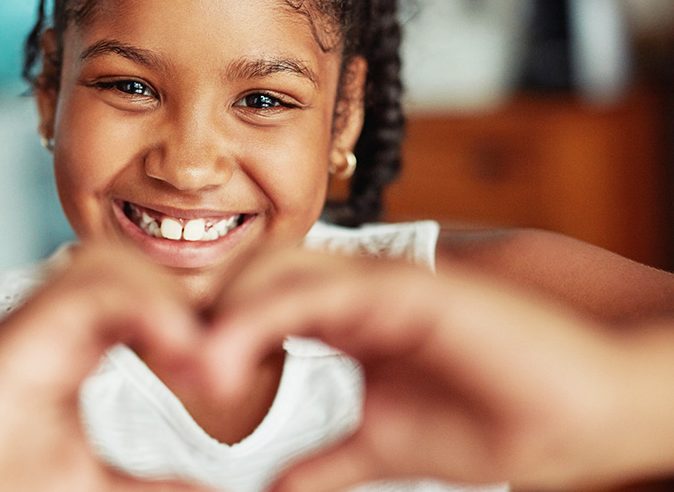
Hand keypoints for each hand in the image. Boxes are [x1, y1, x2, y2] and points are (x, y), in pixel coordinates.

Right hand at [0, 243, 212, 491]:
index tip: (233, 373)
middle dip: (188, 298)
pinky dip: (141, 306)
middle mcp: (53, 329)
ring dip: (167, 298)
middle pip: (134, 267)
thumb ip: (154, 486)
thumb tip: (219, 491)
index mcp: (76, 350)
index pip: (146, 297)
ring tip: (201, 362)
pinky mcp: (13, 340)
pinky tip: (176, 351)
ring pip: (110, 261)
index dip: (196, 317)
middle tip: (227, 360)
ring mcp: (31, 328)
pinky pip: (85, 287)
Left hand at [206, 249, 658, 491]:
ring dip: (225, 315)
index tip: (172, 374)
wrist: (577, 415)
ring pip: (276, 271)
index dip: (211, 332)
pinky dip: (269, 315)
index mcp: (343, 319)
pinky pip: (322, 289)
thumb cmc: (493, 420)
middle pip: (253, 278)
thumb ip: (327, 462)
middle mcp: (353, 291)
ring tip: (190, 367)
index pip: (256, 305)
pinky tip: (231, 352)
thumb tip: (273, 489)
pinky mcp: (407, 287)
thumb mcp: (384, 447)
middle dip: (204, 315)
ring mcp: (379, 284)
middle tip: (164, 364)